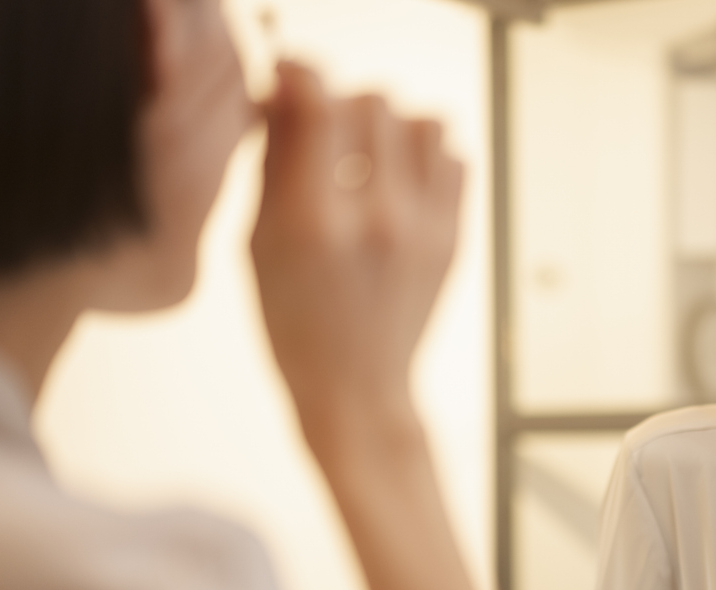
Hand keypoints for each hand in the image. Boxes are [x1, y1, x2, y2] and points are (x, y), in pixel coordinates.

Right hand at [251, 62, 462, 440]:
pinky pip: (455, 157)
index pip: (320, 104)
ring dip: (393, 124)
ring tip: (370, 153)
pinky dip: (428, 155)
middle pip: (375, 102)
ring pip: (424, 120)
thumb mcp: (259, 244)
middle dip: (343, 103)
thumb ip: (274, 161)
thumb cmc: (294, 322)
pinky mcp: (455, 238)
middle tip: (327, 131)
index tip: (290, 80)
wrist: (356, 389)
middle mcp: (376, 220)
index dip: (301, 74)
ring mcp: (425, 229)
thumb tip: (285, 89)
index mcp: (314, 222)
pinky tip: (401, 180)